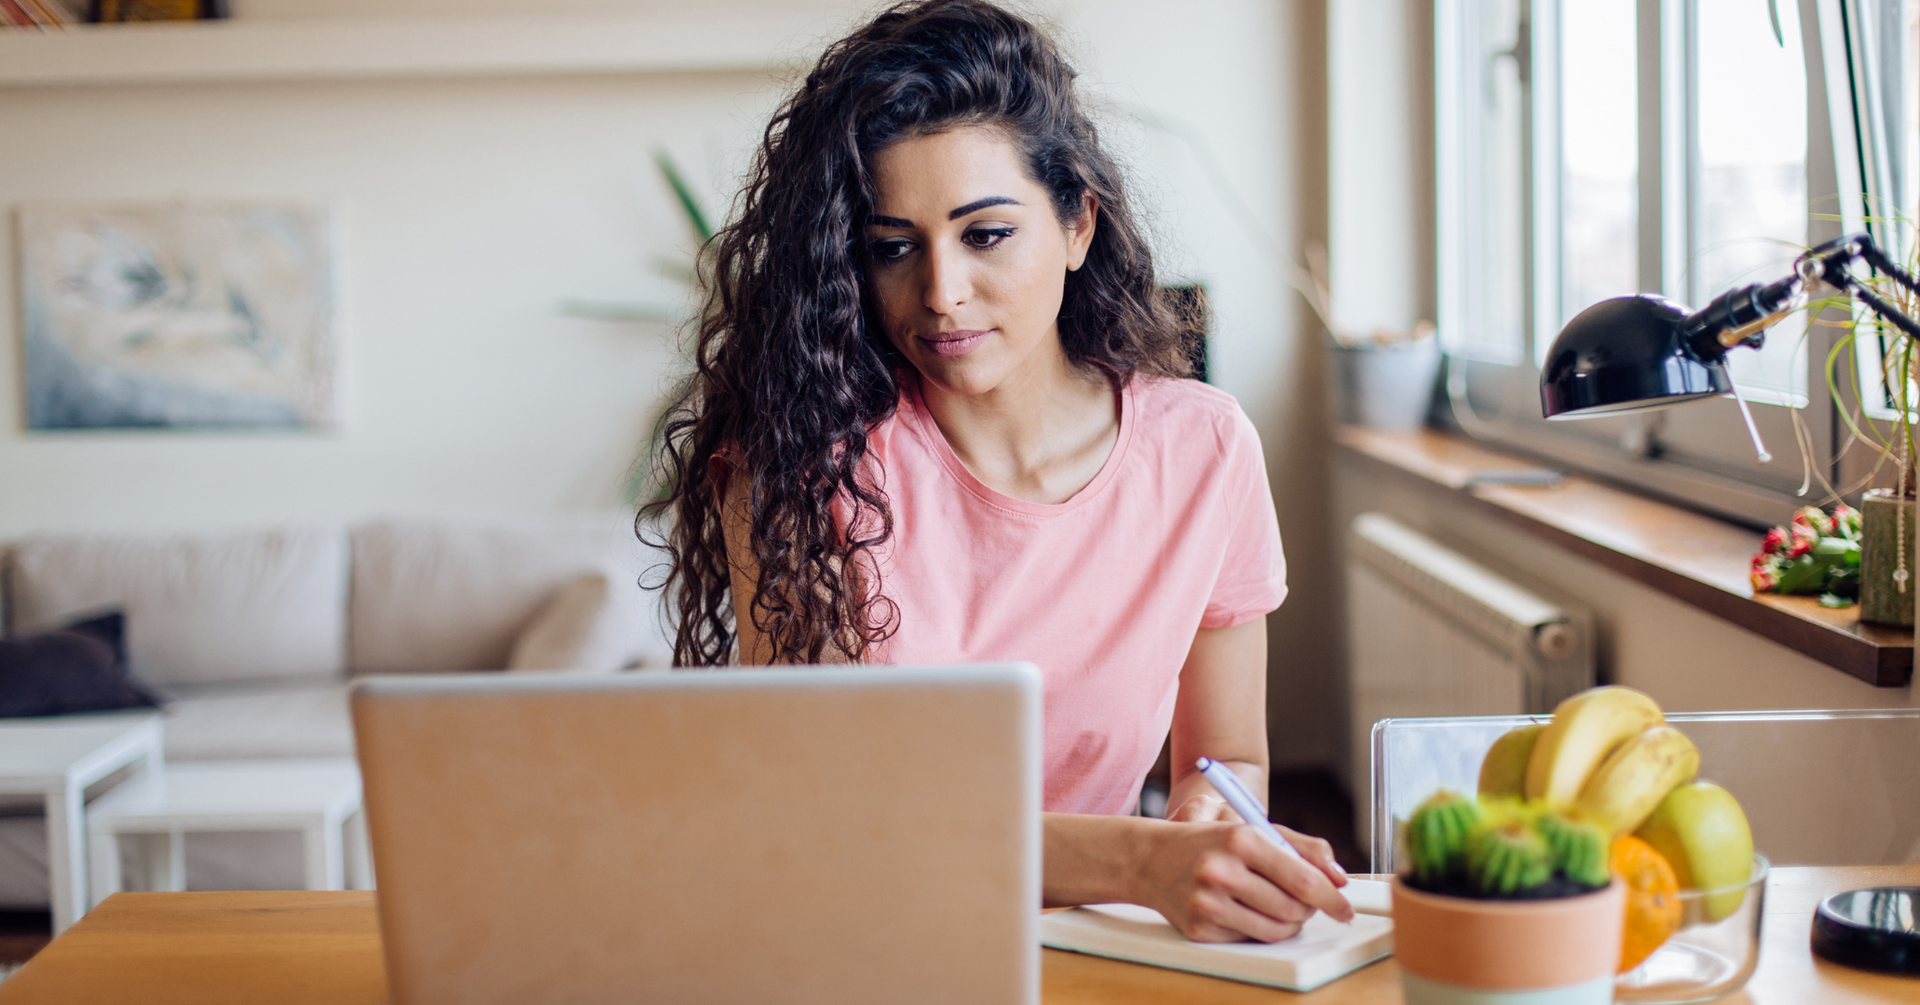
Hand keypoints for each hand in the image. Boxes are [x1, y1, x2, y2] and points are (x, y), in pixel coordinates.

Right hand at [1135, 810, 1352, 942]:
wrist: (1149, 857)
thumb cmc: (1209, 840)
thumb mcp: (1253, 828)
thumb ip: (1302, 848)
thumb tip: (1338, 878)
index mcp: (1240, 839)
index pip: (1302, 879)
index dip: (1331, 898)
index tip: (1344, 907)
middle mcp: (1221, 871)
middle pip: (1293, 908)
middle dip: (1308, 909)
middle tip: (1307, 901)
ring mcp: (1208, 903)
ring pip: (1275, 930)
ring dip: (1288, 922)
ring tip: (1280, 905)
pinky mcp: (1199, 928)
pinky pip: (1250, 939)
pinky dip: (1259, 928)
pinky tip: (1249, 910)